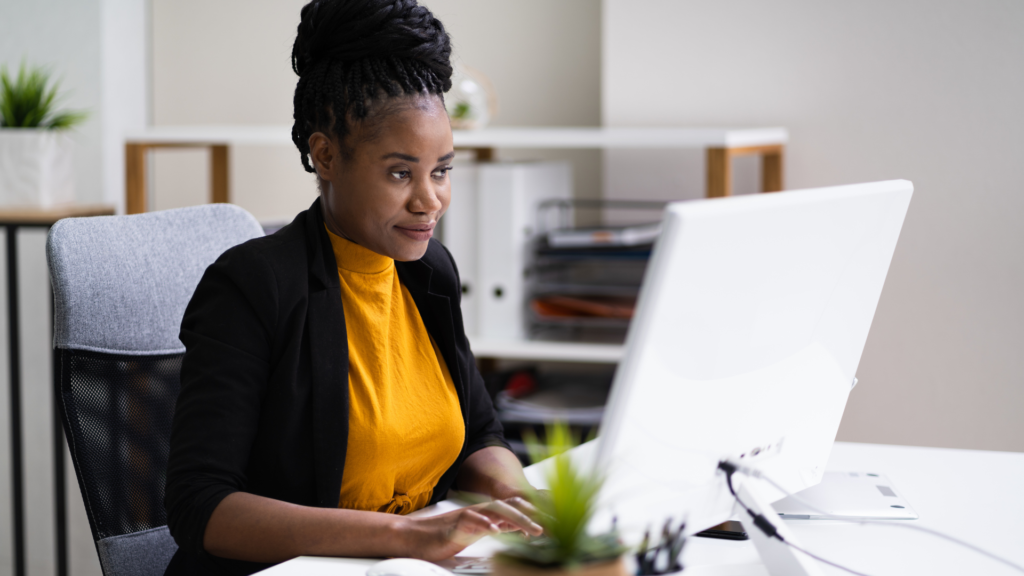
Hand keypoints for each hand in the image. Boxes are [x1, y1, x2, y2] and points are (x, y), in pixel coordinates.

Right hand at [401, 497, 542, 560]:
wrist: (415, 536)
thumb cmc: (445, 536)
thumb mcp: (477, 532)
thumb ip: (496, 526)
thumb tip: (518, 526)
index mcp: (487, 514)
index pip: (515, 508)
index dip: (535, 512)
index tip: (556, 519)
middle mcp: (480, 511)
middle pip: (511, 507)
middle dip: (534, 515)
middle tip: (552, 527)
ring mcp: (467, 516)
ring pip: (495, 511)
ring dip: (517, 519)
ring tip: (533, 530)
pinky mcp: (454, 524)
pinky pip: (470, 521)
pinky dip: (484, 524)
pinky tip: (495, 530)